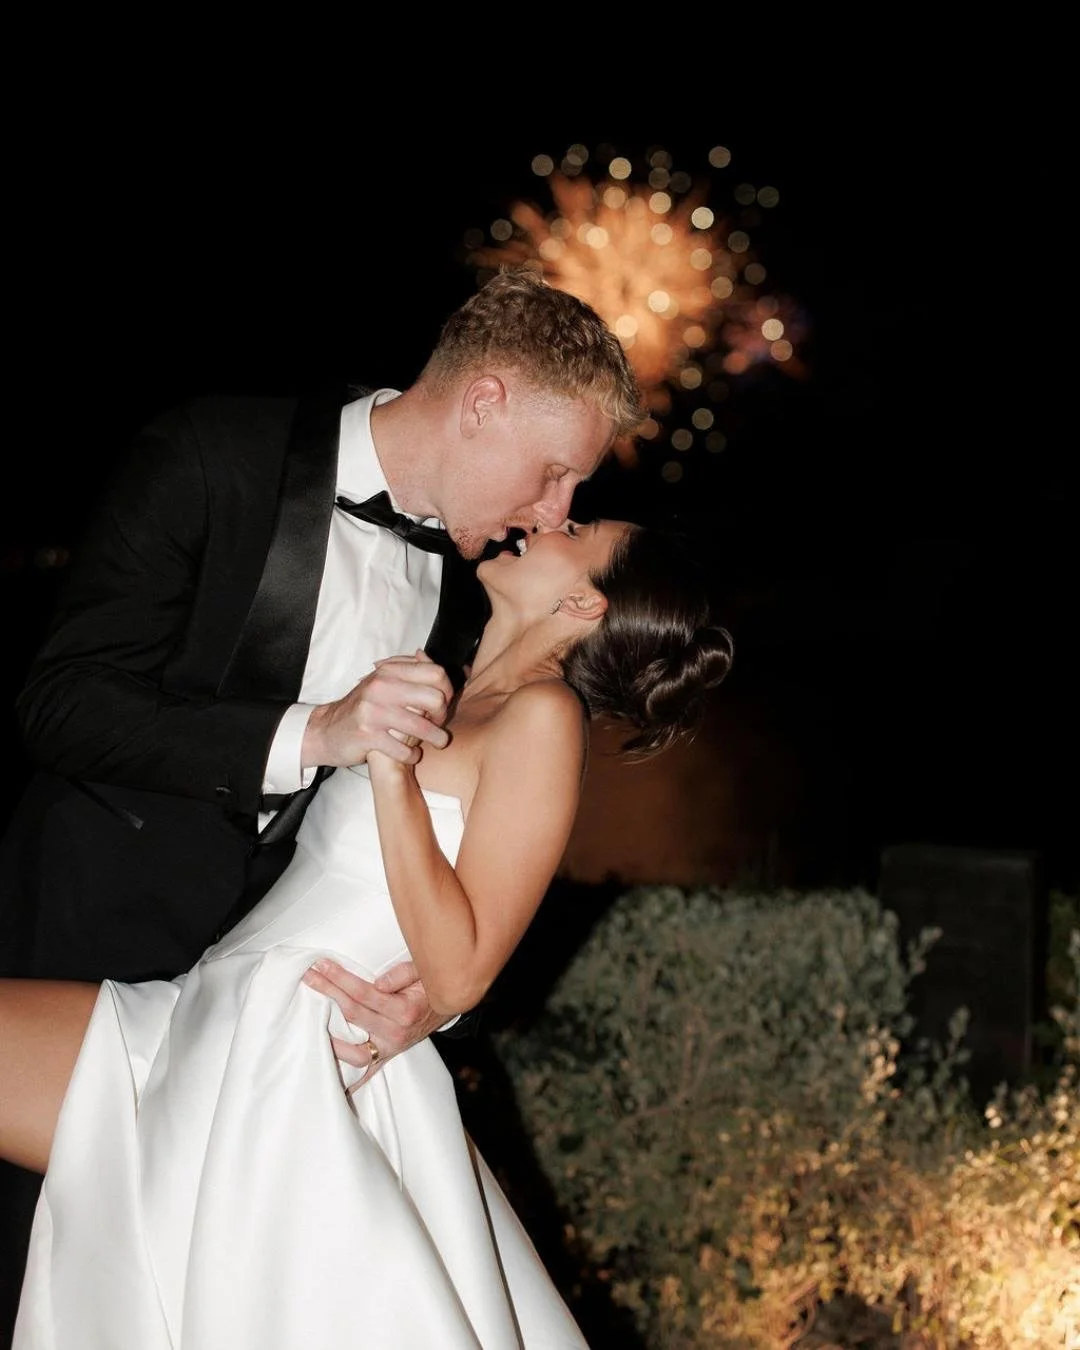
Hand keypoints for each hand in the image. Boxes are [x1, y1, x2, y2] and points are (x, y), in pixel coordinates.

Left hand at [301, 957, 444, 1085]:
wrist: (450, 1002)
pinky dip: (348, 1076)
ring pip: (353, 1051)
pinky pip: (366, 1071)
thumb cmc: (433, 983)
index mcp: (405, 1011)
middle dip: (328, 992)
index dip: (341, 979)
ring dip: (328, 1035)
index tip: (322, 964)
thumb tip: (378, 982)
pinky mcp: (388, 1056)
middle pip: (352, 1015)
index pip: (364, 994)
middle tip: (309, 976)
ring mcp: (391, 1049)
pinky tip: (329, 1070)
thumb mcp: (424, 970)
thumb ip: (404, 973)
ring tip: (308, 1016)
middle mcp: (397, 1034)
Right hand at [303, 651, 451, 768]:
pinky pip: (403, 749)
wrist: (327, 730)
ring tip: (438, 742)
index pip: (435, 673)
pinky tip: (412, 754)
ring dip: (436, 738)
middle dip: (443, 715)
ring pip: (422, 726)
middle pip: (435, 698)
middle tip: (439, 724)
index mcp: (389, 671)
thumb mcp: (380, 680)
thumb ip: (405, 667)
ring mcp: (373, 712)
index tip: (444, 702)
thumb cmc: (362, 706)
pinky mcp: (367, 736)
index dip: (447, 689)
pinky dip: (412, 755)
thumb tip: (425, 655)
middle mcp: (381, 688)